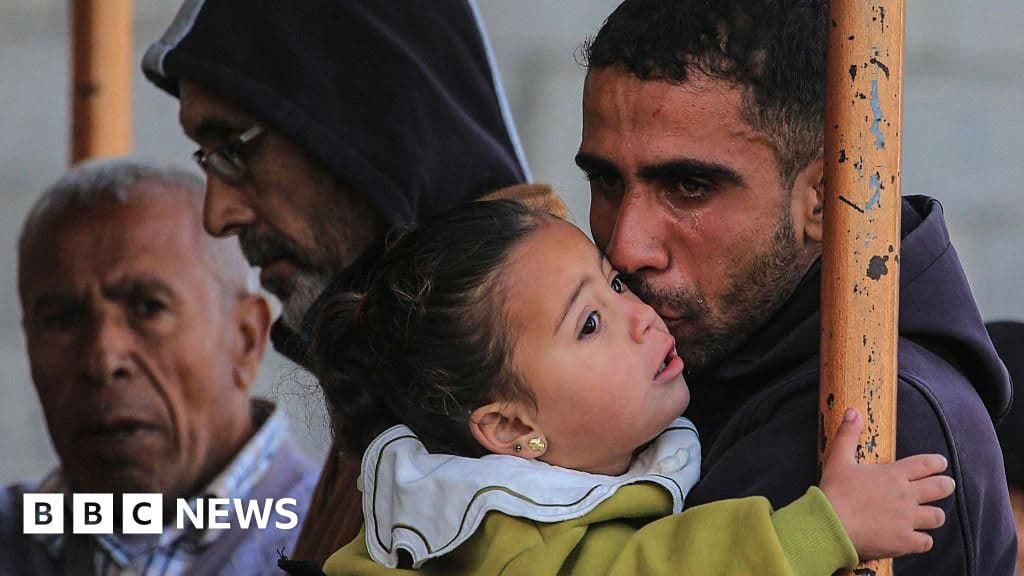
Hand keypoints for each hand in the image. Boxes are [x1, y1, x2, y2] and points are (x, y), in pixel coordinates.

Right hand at [819, 408, 954, 560]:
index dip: (937, 463)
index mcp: (893, 474)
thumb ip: (848, 434)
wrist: (830, 525)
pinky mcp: (904, 541)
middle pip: (939, 488)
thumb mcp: (838, 458)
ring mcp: (907, 519)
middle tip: (947, 485)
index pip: (925, 464)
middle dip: (946, 485)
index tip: (941, 463)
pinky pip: (926, 542)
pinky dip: (924, 540)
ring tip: (932, 514)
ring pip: (937, 516)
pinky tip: (918, 538)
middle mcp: (906, 495)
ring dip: (935, 514)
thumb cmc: (834, 491)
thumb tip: (853, 411)